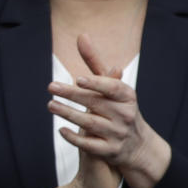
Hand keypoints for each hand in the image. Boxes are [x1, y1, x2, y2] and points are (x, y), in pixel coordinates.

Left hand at [49, 34, 170, 187]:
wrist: (137, 146)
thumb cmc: (118, 107)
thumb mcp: (111, 86)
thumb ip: (94, 63)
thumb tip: (81, 35)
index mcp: (127, 97)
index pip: (113, 88)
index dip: (97, 83)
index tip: (78, 78)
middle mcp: (124, 115)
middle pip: (96, 103)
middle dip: (73, 95)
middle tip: (51, 86)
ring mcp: (117, 134)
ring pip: (91, 123)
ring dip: (69, 114)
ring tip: (50, 105)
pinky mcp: (110, 151)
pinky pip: (91, 145)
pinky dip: (76, 138)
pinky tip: (61, 130)